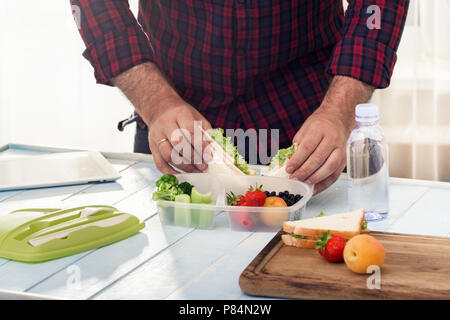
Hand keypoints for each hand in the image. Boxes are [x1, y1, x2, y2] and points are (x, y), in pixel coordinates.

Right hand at [111, 62, 211, 173]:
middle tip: (203, 166)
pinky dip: (170, 172)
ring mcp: (156, 136)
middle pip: (178, 143)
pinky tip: (181, 175)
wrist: (159, 108)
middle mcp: (166, 124)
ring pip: (168, 155)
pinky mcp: (152, 146)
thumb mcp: (196, 116)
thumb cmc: (181, 114)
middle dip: (193, 157)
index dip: (200, 145)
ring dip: (183, 166)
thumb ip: (206, 132)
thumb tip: (213, 150)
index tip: (208, 156)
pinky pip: (159, 163)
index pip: (190, 130)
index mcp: (180, 113)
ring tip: (195, 170)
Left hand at [285, 76, 373, 194]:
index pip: (307, 147)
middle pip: (318, 158)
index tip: (288, 169)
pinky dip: (325, 184)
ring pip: (329, 167)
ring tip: (304, 184)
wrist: (338, 119)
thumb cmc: (318, 125)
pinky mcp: (344, 158)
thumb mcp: (304, 131)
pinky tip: (314, 188)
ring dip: (315, 178)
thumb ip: (295, 148)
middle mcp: (332, 138)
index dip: (297, 160)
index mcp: (319, 129)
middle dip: (304, 171)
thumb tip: (284, 164)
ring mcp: (340, 149)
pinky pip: (335, 174)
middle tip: (294, 178)